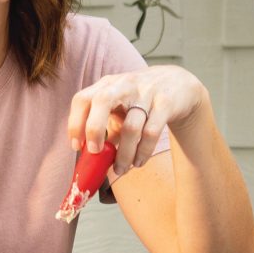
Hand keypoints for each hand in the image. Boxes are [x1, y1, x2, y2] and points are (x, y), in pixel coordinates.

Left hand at [67, 65, 209, 173]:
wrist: (178, 84)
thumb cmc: (140, 100)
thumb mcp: (119, 107)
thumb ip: (105, 128)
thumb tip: (90, 158)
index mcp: (106, 85)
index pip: (82, 99)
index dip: (75, 123)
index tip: (77, 146)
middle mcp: (123, 85)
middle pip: (101, 102)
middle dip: (94, 130)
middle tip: (95, 153)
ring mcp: (146, 92)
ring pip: (130, 127)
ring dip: (123, 154)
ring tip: (120, 169)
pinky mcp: (165, 103)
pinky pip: (151, 132)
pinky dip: (143, 151)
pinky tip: (139, 162)